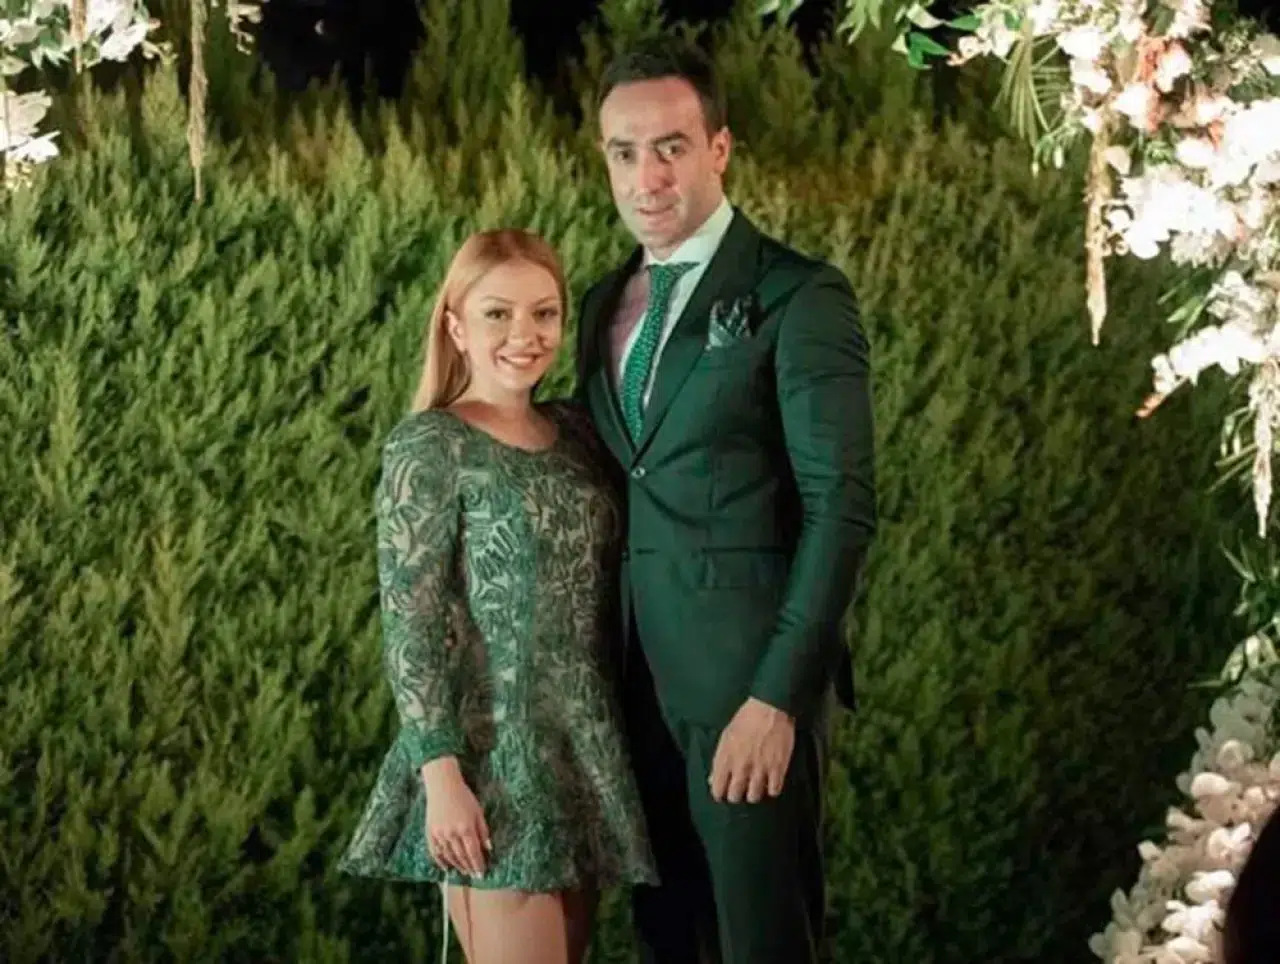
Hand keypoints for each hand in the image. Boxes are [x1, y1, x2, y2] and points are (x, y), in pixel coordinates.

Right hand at [421, 757, 491, 875]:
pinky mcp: (430, 832)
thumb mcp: (478, 812)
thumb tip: (488, 848)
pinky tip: (447, 867)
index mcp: (466, 828)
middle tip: (474, 875)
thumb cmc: (464, 797)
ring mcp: (439, 834)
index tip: (482, 873)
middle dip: (469, 867)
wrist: (443, 786)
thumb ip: (483, 831)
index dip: (478, 864)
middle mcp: (452, 833)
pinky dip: (441, 861)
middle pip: (461, 856)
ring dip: (457, 866)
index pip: (473, 852)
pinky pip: (435, 852)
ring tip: (464, 872)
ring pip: (449, 856)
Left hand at [708, 698, 795, 803]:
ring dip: (754, 794)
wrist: (770, 708)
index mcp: (726, 758)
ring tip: (756, 787)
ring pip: (754, 797)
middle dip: (736, 795)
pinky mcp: (778, 768)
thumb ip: (719, 760)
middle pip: (735, 796)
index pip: (717, 789)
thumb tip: (712, 780)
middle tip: (740, 790)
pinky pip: (774, 790)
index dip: (719, 793)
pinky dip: (772, 789)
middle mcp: (741, 767)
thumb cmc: (746, 719)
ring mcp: (760, 769)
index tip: (722, 793)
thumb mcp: (726, 736)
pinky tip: (771, 782)